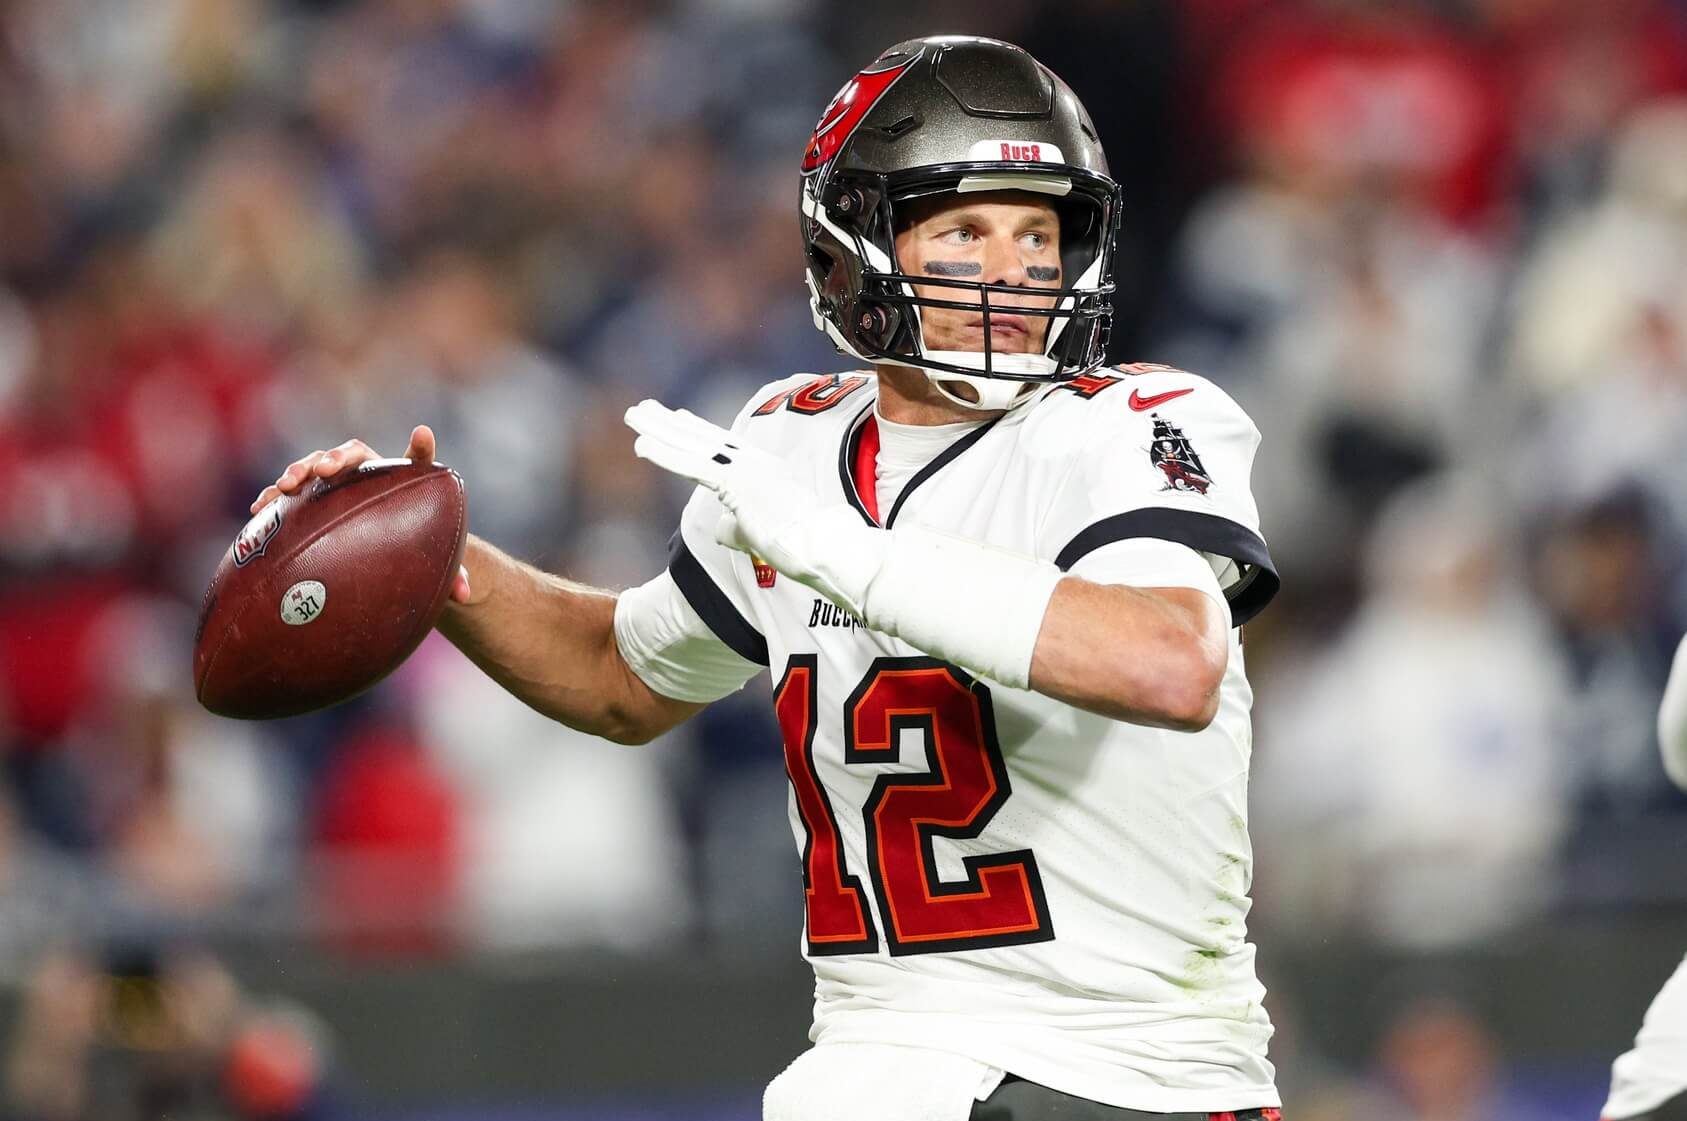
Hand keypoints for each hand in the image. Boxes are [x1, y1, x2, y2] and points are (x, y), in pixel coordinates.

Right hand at [249, 425, 471, 603]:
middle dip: (334, 459)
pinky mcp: (309, 500)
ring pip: (314, 467)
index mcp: (399, 480)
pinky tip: (260, 510)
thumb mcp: (434, 561)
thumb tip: (466, 596)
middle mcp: (365, 474)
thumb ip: (456, 574)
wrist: (384, 550)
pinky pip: (290, 494)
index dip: (420, 448)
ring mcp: (333, 484)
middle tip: (324, 471)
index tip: (424, 437)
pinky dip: (275, 497)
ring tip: (284, 487)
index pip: (413, 459)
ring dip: (298, 472)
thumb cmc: (413, 549)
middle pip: (349, 455)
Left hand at [624, 400, 884, 612]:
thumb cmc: (806, 546)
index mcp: (765, 470)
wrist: (827, 549)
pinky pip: (692, 464)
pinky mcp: (737, 485)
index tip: (675, 416)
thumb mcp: (765, 532)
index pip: (723, 445)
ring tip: (633, 415)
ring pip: (692, 444)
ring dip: (659, 428)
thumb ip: (739, 527)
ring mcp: (745, 471)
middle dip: (669, 421)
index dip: (695, 430)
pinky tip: (641, 446)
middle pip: (703, 437)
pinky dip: (665, 454)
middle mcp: (754, 462)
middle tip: (641, 407)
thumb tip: (721, 531)